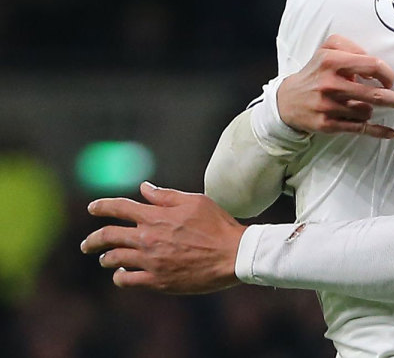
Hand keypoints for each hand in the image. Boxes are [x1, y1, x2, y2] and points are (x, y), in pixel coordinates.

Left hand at [81, 182, 243, 293]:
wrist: (232, 255)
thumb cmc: (217, 225)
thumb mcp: (195, 202)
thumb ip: (166, 196)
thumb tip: (144, 188)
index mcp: (155, 216)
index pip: (119, 208)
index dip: (102, 206)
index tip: (92, 208)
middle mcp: (147, 238)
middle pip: (108, 236)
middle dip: (93, 239)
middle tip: (87, 244)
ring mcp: (150, 261)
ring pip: (114, 259)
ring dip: (106, 258)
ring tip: (105, 260)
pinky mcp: (157, 280)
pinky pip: (127, 280)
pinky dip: (120, 277)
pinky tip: (122, 275)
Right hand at [279, 35, 393, 138]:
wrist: (287, 101)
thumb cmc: (315, 73)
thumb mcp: (327, 50)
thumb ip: (351, 47)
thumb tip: (376, 65)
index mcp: (331, 61)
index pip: (372, 65)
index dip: (387, 74)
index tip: (390, 81)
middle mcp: (330, 83)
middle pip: (375, 94)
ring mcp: (328, 106)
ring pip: (367, 111)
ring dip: (370, 110)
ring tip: (359, 106)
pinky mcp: (327, 124)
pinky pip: (359, 128)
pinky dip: (377, 131)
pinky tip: (390, 132)